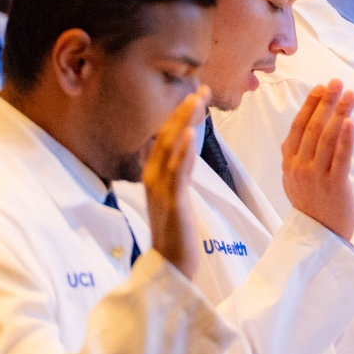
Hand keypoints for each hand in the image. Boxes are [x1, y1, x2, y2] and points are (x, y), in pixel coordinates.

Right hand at [142, 88, 208, 277]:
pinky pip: (176, 173)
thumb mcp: (174, 196)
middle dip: (183, 110)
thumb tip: (183, 151)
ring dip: (184, 121)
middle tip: (200, 88)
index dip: (180, 114)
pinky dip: (182, 151)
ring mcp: (160, 189)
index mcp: (154, 175)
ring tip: (196, 100)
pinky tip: (190, 133)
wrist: (170, 266)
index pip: (166, 137)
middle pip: (166, 136)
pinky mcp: (171, 203)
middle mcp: (153, 177)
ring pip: (170, 148)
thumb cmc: (176, 233)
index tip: (195, 94)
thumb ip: (176, 173)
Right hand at [282, 80, 353, 240]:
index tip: (321, 87)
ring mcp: (316, 176)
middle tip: (338, 83)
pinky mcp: (334, 186)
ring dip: (340, 113)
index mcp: (289, 163)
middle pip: (313, 127)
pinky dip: (345, 139)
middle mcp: (300, 167)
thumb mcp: (294, 179)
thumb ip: (296, 155)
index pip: (298, 126)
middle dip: (326, 102)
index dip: (310, 104)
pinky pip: (340, 158)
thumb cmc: (312, 206)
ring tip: (350, 95)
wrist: (320, 236)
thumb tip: (304, 125)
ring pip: (327, 138)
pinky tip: (350, 122)